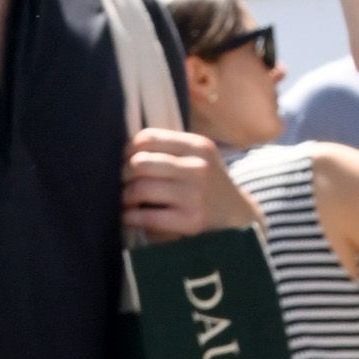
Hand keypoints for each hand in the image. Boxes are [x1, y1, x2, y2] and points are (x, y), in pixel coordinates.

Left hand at [123, 128, 248, 241]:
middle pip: (140, 163)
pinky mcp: (191, 220)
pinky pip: (147, 216)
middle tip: (121, 183)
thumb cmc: (207, 185)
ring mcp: (194, 194)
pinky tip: (127, 216)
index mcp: (197, 146)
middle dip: (123, 174)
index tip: (124, 161)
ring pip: (141, 188)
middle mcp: (197, 167)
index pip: (148, 138)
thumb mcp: (198, 158)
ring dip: (124, 196)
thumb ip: (170, 150)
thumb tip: (125, 151)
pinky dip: (130, 216)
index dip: (128, 150)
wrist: (237, 216)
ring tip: (124, 200)